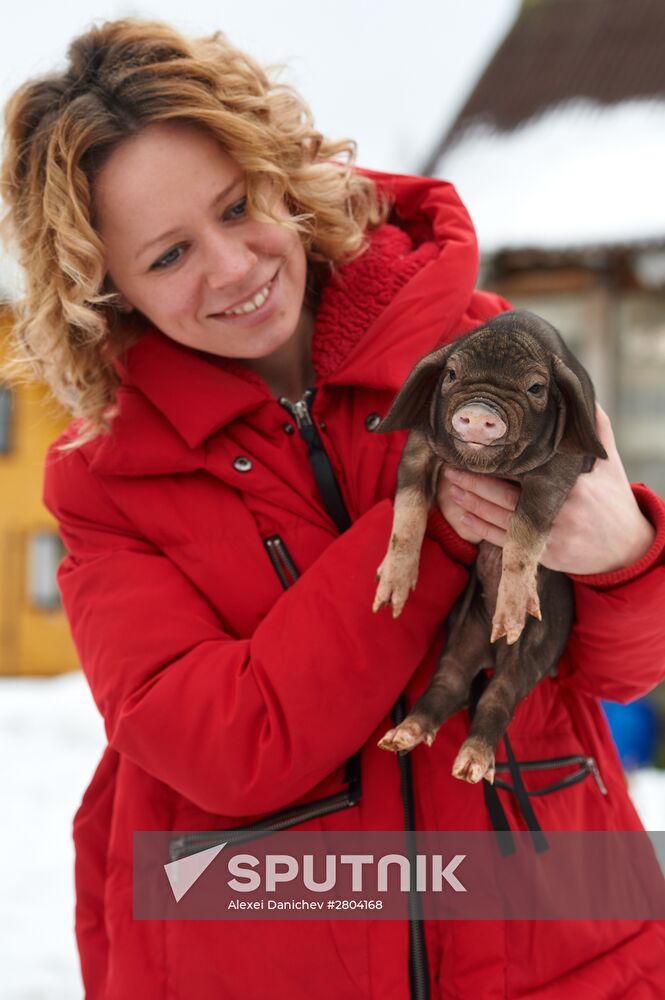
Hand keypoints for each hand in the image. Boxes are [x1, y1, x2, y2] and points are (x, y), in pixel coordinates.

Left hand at [436, 404, 655, 575]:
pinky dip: (482, 528)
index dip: (500, 459)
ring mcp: (549, 536)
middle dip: (475, 480)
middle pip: (506, 494)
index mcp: (571, 485)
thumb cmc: (613, 499)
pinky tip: (464, 514)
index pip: (529, 469)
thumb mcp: (609, 464)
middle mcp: (558, 511)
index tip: (477, 445)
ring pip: (501, 518)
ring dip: (472, 502)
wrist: (625, 547)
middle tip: (451, 465)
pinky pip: (505, 541)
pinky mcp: (543, 555)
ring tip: (451, 485)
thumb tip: (584, 396)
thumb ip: (597, 429)